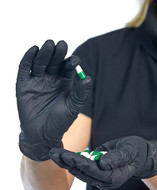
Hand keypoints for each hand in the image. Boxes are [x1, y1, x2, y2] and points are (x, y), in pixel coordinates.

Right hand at [16, 40, 91, 160]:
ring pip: (40, 63)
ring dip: (44, 53)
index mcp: (63, 82)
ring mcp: (37, 80)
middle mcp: (51, 78)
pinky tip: (33, 50)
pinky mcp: (24, 84)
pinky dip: (28, 59)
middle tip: (60, 45)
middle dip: (57, 53)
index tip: (75, 61)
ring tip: (48, 45)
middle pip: (54, 61)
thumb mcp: (73, 108)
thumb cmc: (60, 122)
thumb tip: (89, 78)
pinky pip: (25, 69)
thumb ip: (81, 93)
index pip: (67, 67)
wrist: (42, 135)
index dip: (71, 62)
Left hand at [49, 136, 156, 189]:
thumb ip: (117, 158)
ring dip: (66, 163)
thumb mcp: (129, 151)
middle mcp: (104, 181)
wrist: (137, 156)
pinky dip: (72, 162)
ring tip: (53, 153)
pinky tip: (61, 156)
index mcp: (114, 177)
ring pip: (79, 172)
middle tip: (53, 153)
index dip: (78, 163)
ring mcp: (99, 179)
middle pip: (82, 172)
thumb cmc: (135, 152)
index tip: (65, 155)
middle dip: (66, 163)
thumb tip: (102, 164)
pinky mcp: (96, 173)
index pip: (92, 170)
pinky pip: (82, 169)